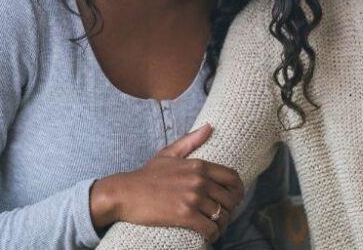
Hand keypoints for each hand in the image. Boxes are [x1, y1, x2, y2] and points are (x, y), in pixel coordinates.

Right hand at [89, 123, 243, 240]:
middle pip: (230, 198)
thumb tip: (209, 126)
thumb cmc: (145, 176)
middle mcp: (200, 180)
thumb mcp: (168, 153)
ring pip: (221, 214)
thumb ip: (190, 140)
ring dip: (222, 224)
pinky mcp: (184, 215)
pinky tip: (209, 236)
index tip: (236, 198)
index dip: (239, 190)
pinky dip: (213, 234)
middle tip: (224, 216)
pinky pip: (209, 227)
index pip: (232, 178)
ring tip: (217, 227)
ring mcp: (193, 198)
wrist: (124, 193)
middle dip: (231, 209)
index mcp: (199, 165)